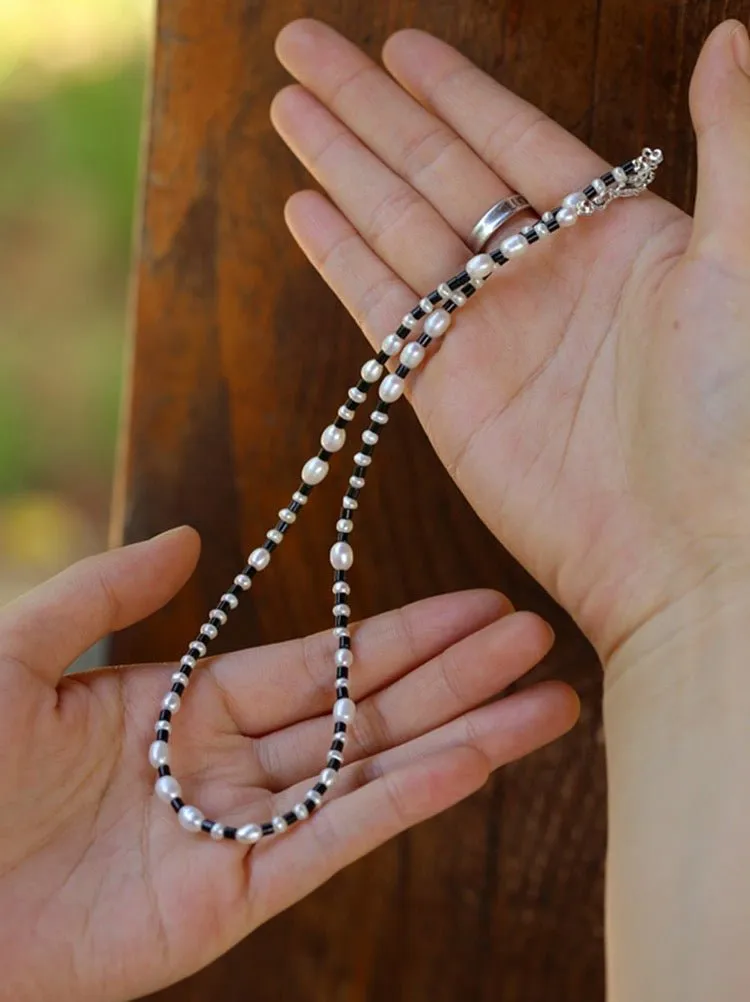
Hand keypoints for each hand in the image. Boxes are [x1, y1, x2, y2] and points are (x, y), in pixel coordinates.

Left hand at [0, 526, 575, 1001]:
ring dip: (464, 737)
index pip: (323, 661)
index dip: (404, 632)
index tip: (480, 605)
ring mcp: (234, 833)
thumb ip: (103, 591)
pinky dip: (404, 804)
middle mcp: (227, 764)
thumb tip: (193, 539)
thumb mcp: (17, 650)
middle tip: (541, 640)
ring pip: (370, 774)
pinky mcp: (225, 902)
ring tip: (548, 707)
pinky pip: (329, 842)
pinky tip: (471, 765)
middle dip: (459, 675)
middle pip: (367, 711)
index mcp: (187, 704)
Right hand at [270, 18, 749, 663]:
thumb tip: (728, 35)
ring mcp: (488, 334)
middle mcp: (541, 278)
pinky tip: (303, 209)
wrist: (691, 551)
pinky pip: (382, 311)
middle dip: (367, 108)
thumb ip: (731, 144)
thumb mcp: (740, 261)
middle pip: (434, 170)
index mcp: (612, 236)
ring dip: (341, 168)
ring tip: (290, 110)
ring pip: (396, 229)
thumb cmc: (735, 412)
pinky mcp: (446, 394)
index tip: (395, 44)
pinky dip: (340, 261)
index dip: (451, 89)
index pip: (510, 139)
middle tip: (304, 46)